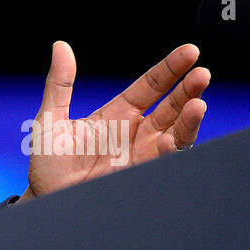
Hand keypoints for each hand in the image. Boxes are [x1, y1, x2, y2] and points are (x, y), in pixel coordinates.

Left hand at [19, 41, 209, 201]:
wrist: (47, 202)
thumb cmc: (48, 164)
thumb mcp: (51, 118)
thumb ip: (59, 84)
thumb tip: (60, 47)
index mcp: (116, 113)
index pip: (150, 85)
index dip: (170, 69)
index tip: (190, 52)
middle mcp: (135, 131)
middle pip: (170, 104)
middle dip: (188, 88)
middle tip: (202, 72)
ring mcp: (142, 153)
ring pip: (176, 130)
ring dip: (190, 116)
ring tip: (199, 101)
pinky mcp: (145, 173)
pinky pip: (169, 156)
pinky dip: (181, 142)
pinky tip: (185, 128)